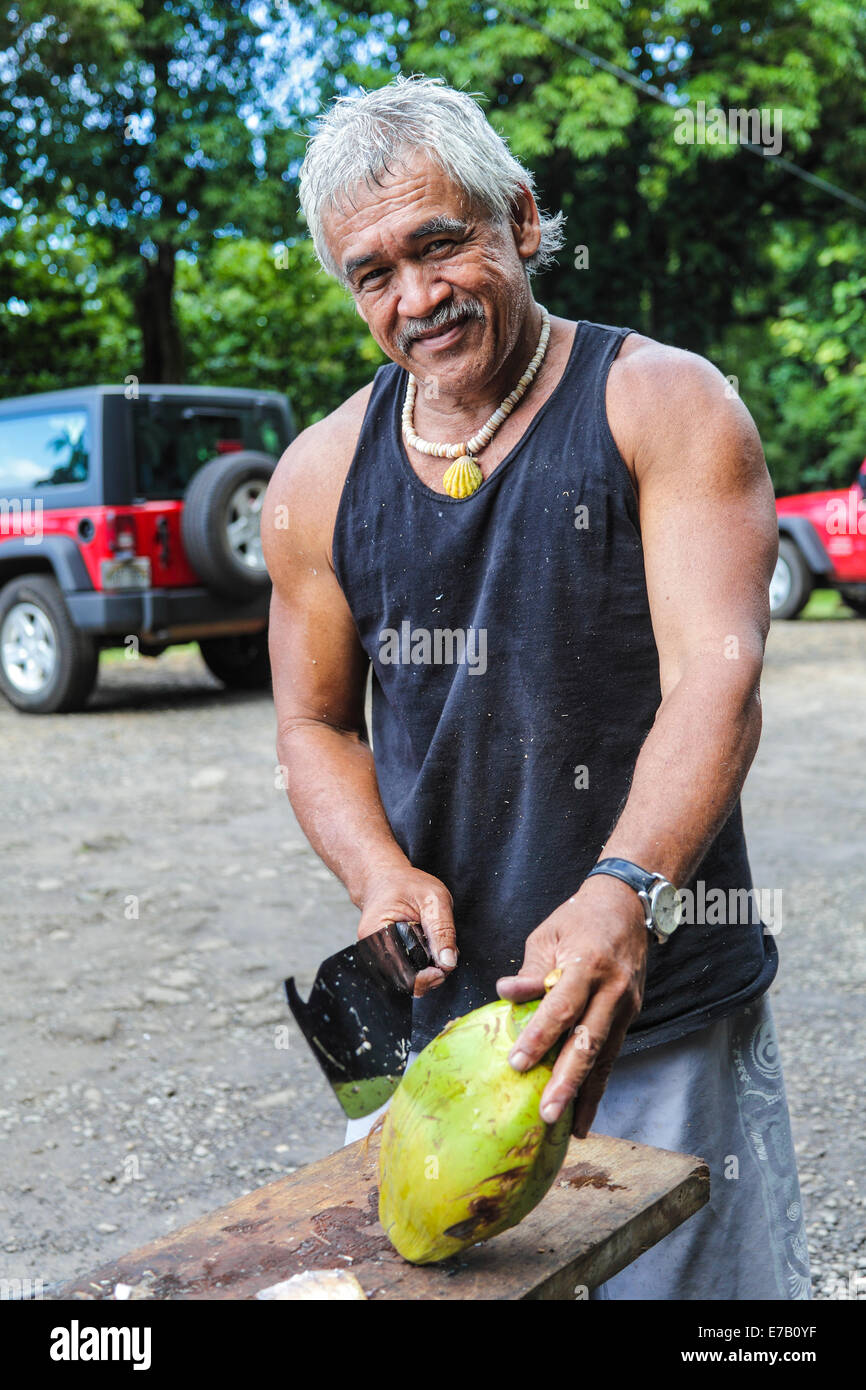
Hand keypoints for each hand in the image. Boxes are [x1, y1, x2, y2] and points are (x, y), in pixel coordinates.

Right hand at [358, 864, 457, 995]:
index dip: (424, 978)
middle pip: (402, 981)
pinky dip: (420, 970)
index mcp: (376, 932)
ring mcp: (375, 955)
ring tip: (439, 954)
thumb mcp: (433, 898)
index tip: (443, 969)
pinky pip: (403, 973)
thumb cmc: (407, 884)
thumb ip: (442, 930)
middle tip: (446, 960)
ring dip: (426, 975)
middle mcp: (371, 948)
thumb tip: (448, 963)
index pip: (399, 972)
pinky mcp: (383, 957)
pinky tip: (429, 954)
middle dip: (429, 977)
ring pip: (403, 981)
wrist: (385, 878)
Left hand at [496, 874, 647, 1135]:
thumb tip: (505, 993)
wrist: (627, 906)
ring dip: (586, 1093)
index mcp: (587, 964)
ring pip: (604, 1056)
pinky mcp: (630, 1015)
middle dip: (568, 1081)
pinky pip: (611, 1054)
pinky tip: (584, 1111)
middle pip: (589, 1041)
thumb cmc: (579, 918)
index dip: (540, 1036)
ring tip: (568, 1125)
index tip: (517, 1062)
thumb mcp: (548, 935)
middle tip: (547, 1112)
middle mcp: (612, 989)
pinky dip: (597, 1083)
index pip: (562, 1007)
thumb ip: (531, 971)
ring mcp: (626, 1005)